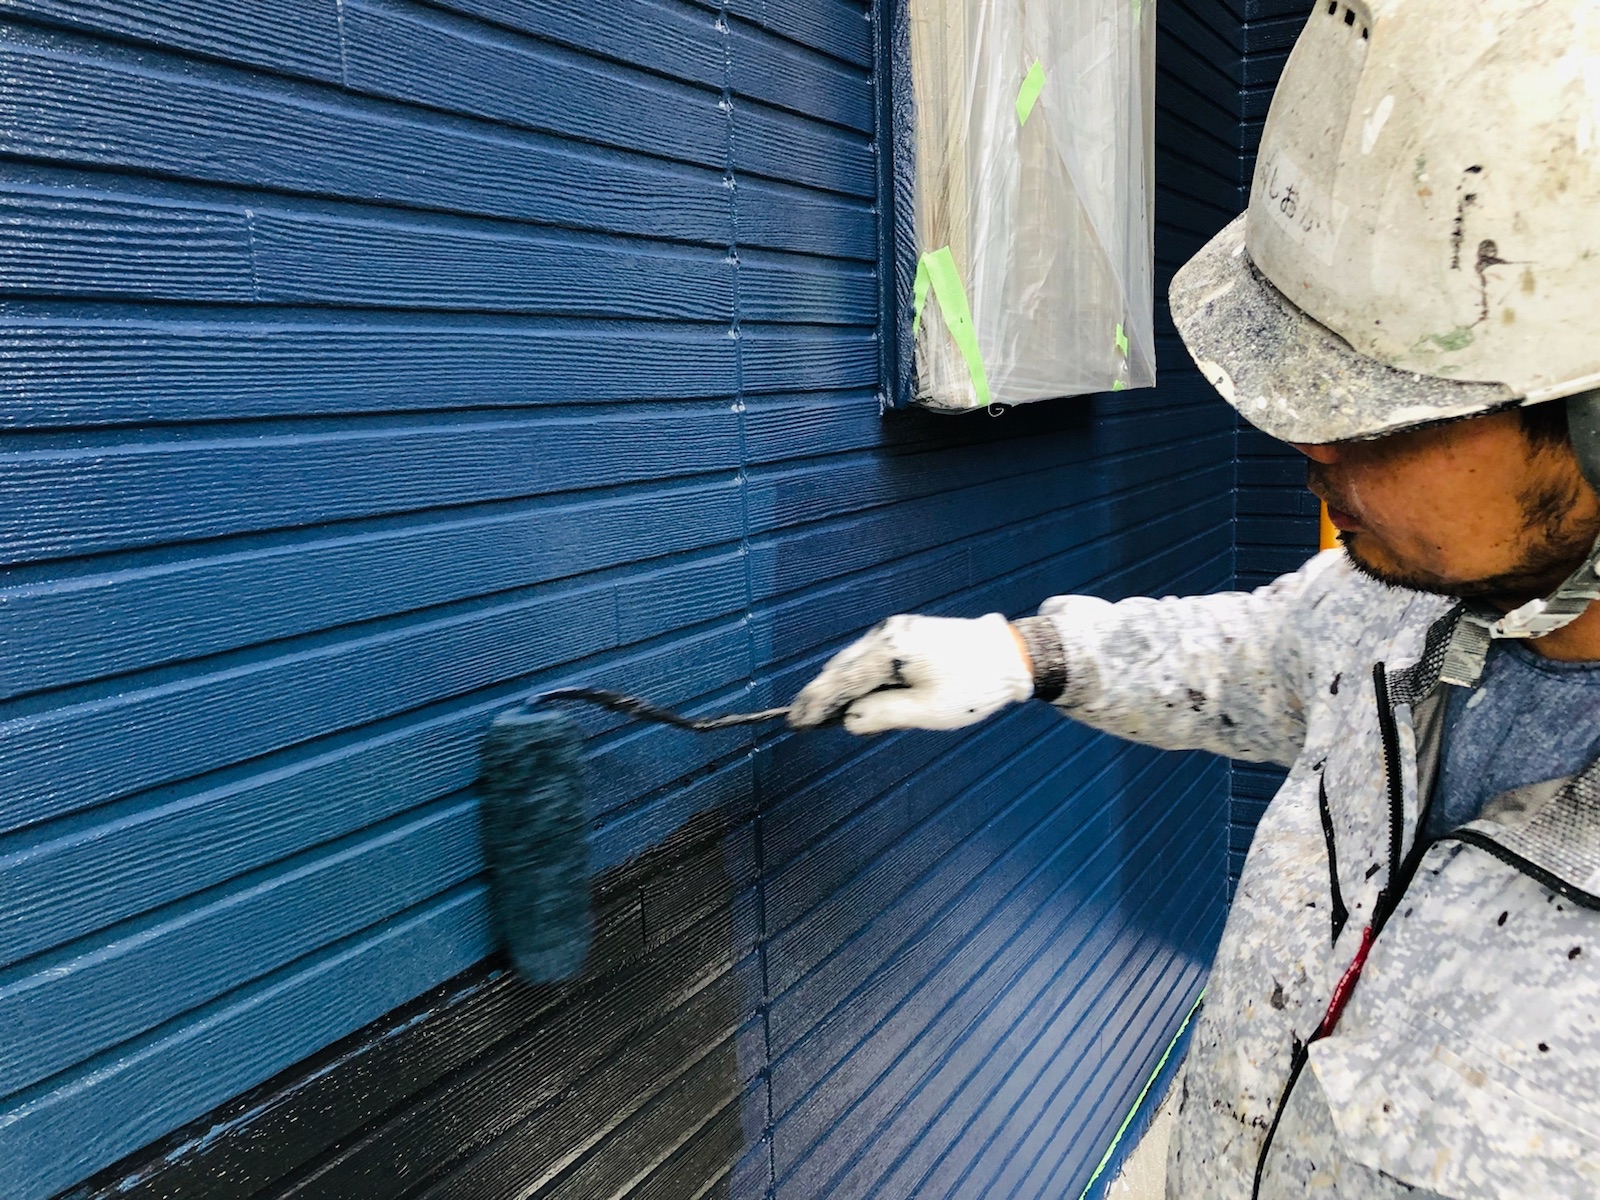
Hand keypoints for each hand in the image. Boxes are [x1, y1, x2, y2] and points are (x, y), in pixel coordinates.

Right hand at [787, 613, 1034, 733]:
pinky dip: (860, 674)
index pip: (839, 681)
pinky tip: (859, 693)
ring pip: (855, 660)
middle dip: (823, 695)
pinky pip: (872, 654)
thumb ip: (880, 715)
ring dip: (841, 685)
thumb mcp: (926, 712)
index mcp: (889, 651)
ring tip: (828, 713)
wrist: (1010, 655)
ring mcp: (897, 627)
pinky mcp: (908, 630)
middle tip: (805, 722)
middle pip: (841, 667)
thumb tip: (846, 720)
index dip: (814, 704)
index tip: (795, 722)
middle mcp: (887, 632)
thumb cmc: (972, 688)